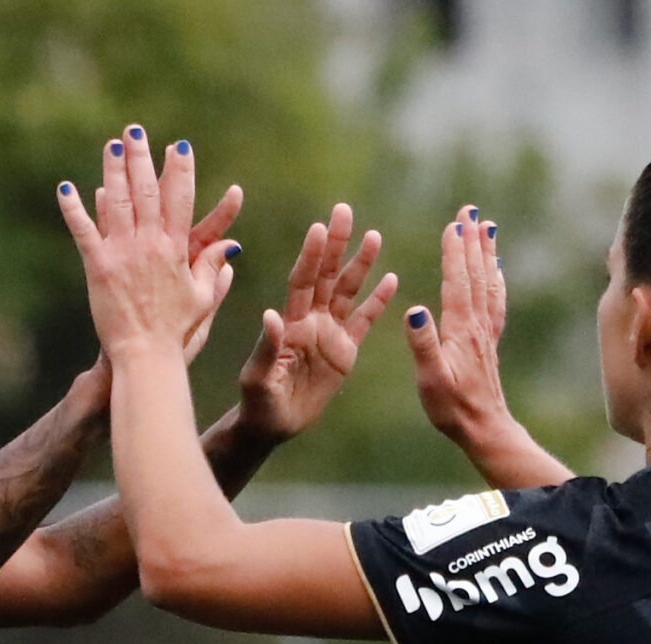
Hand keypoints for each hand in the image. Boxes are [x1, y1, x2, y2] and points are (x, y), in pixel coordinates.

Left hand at [60, 127, 232, 358]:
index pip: (180, 199)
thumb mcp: (201, 300)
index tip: (179, 147)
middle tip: (136, 131)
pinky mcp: (98, 266)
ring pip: (116, 201)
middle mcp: (149, 244)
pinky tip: (66, 188)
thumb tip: (230, 250)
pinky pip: (84, 231)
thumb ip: (213, 270)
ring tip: (111, 146)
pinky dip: (73, 209)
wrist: (145, 354)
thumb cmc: (176, 331)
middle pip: (145, 190)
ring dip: (113, 170)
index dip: (180, 170)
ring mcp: (122, 253)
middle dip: (141, 157)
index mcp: (176, 249)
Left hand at [233, 204, 398, 442]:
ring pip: (348, 291)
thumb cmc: (258, 403)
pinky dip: (378, 301)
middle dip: (336, 244)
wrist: (272, 425)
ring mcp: (329, 333)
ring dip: (361, 264)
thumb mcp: (258, 379)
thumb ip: (267, 348)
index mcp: (289, 323)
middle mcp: (310, 320)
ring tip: (373, 235)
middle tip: (344, 211)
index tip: (320, 228)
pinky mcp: (345, 351)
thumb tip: (272, 315)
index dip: (311, 256)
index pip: (302, 282)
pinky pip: (364, 321)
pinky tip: (392, 279)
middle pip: (327, 275)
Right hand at [407, 207, 515, 446]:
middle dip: (472, 240)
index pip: (457, 281)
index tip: (454, 222)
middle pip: (477, 274)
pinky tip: (496, 270)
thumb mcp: (429, 378)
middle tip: (471, 210)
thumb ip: (422, 343)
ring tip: (488, 227)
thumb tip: (414, 307)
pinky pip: (495, 301)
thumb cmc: (451, 408)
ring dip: (486, 253)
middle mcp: (478, 325)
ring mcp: (487, 332)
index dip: (455, 251)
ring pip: (489, 283)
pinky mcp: (490, 342)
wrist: (483, 428)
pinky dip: (495, 279)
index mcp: (461, 330)